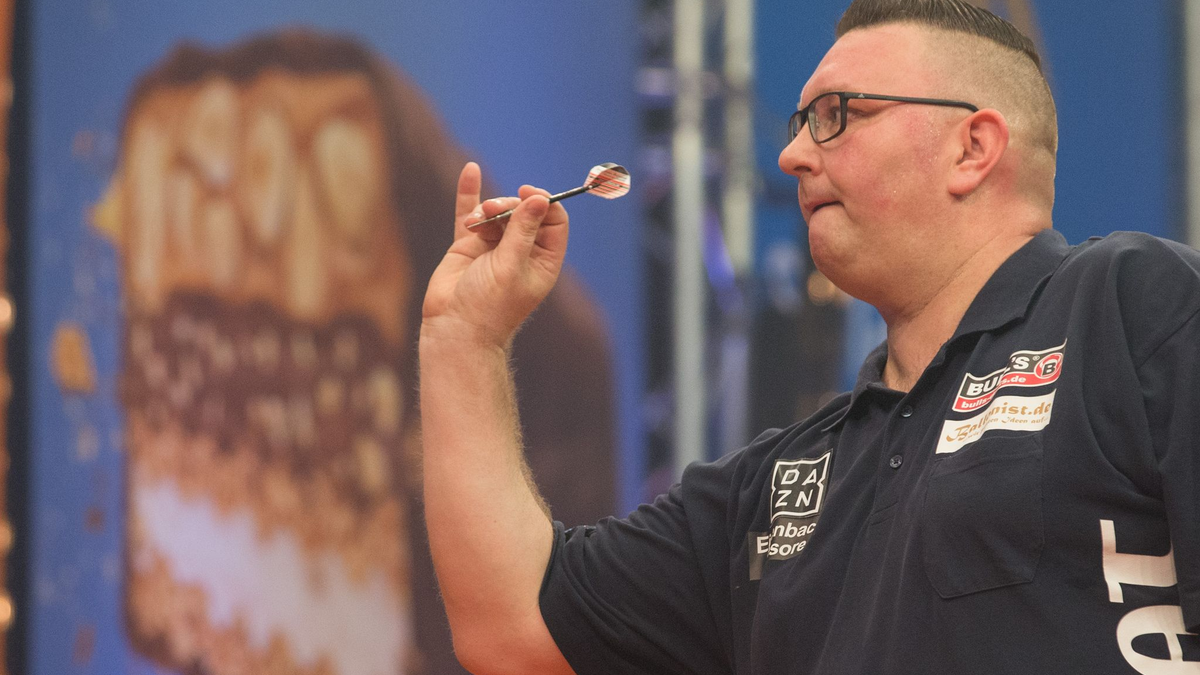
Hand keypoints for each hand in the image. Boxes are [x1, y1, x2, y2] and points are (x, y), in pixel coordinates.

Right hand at [421, 162, 569, 349]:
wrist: (455, 328)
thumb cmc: (489, 306)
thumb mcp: (511, 266)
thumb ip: (523, 231)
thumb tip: (540, 199)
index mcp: (543, 260)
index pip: (553, 221)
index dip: (544, 203)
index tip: (527, 193)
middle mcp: (521, 251)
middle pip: (524, 211)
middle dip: (508, 205)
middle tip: (492, 210)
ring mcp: (494, 246)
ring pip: (497, 211)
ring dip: (486, 210)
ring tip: (476, 223)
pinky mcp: (468, 245)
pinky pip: (470, 214)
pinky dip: (469, 193)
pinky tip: (471, 170)